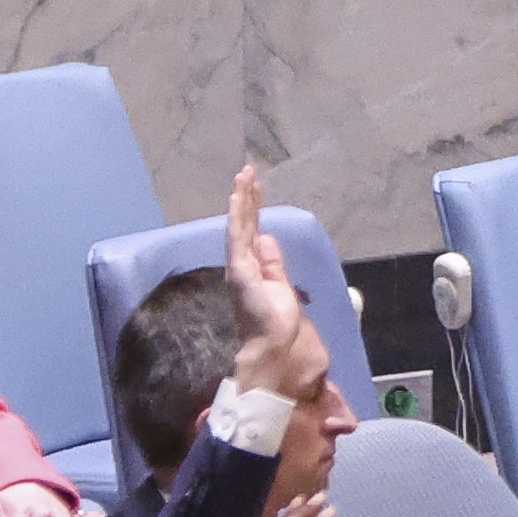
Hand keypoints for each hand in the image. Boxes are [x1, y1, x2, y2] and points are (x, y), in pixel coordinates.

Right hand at [224, 165, 320, 403]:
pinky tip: (239, 197)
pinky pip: (238, 237)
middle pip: (245, 223)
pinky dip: (238, 216)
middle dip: (247, 197)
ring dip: (241, 199)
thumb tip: (267, 238)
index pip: (253, 232)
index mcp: (252, 267)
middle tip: (249, 172)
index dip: (254, 209)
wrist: (270, 344)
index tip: (256, 188)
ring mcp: (238, 264)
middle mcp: (241, 263)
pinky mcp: (239, 268)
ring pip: (239, 225)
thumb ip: (272, 263)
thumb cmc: (276, 322)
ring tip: (244, 175)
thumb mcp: (279, 285)